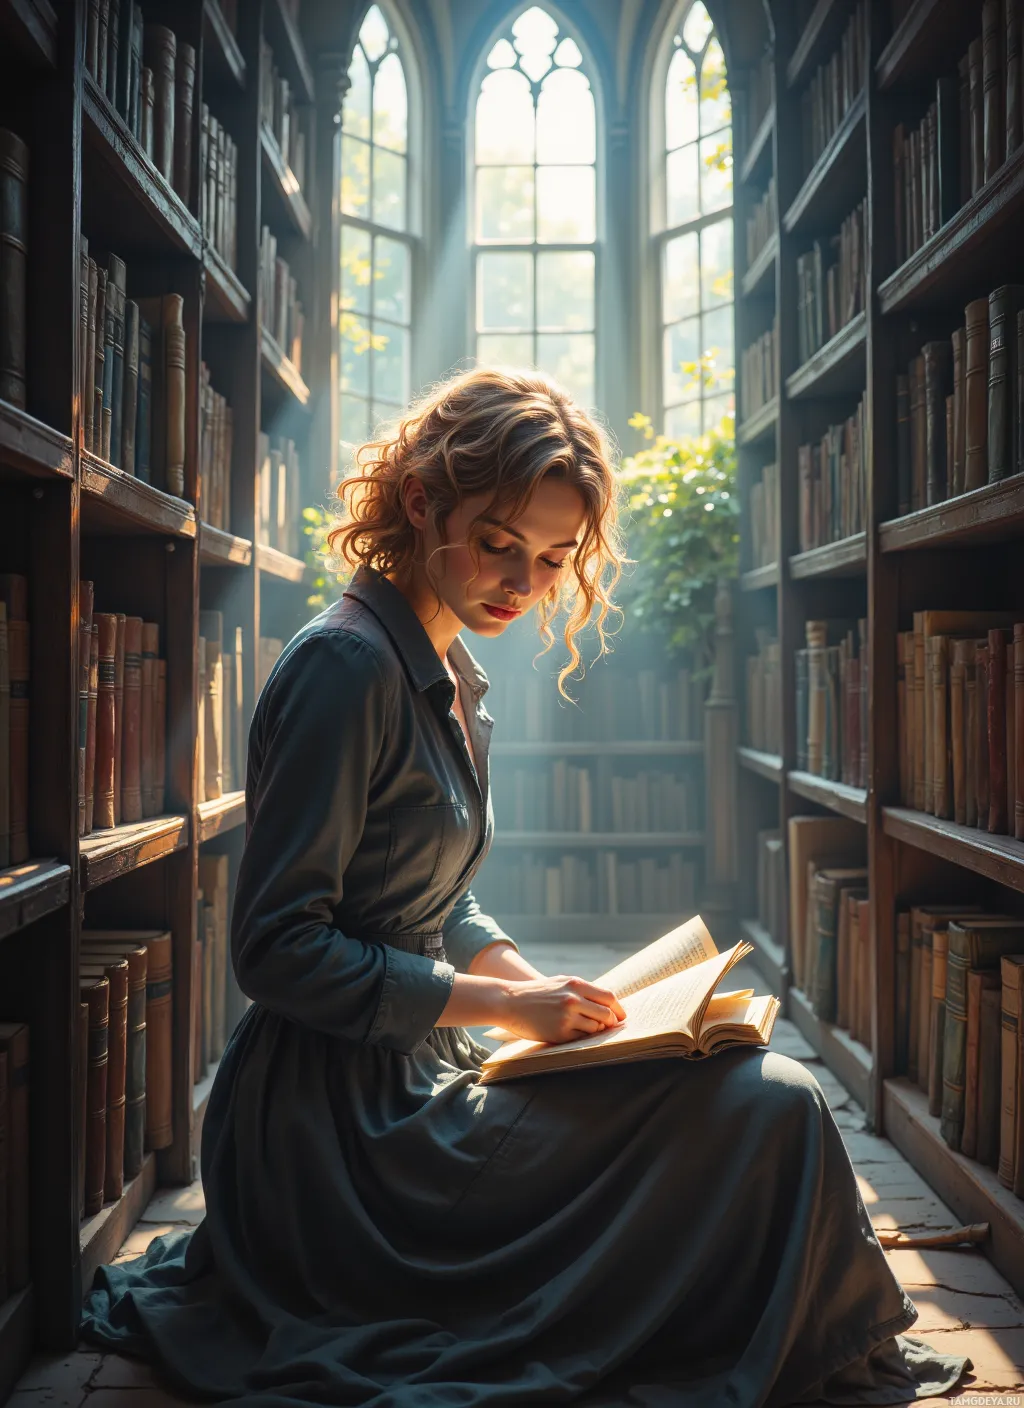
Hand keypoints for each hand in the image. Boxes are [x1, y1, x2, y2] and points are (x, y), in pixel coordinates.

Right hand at [497, 975, 626, 1044]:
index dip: (618, 1010)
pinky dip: (581, 1038)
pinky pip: (580, 1038)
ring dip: (595, 1031)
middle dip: (611, 1023)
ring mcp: (567, 1016)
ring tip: (586, 1029)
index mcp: (576, 984)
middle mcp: (573, 999)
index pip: (609, 998)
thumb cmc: (537, 993)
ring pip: (595, 1029)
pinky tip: (572, 1033)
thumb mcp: (560, 983)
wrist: (509, 1001)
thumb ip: (582, 991)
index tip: (621, 1017)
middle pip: (606, 1015)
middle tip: (608, 1027)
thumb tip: (607, 1003)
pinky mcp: (559, 1033)